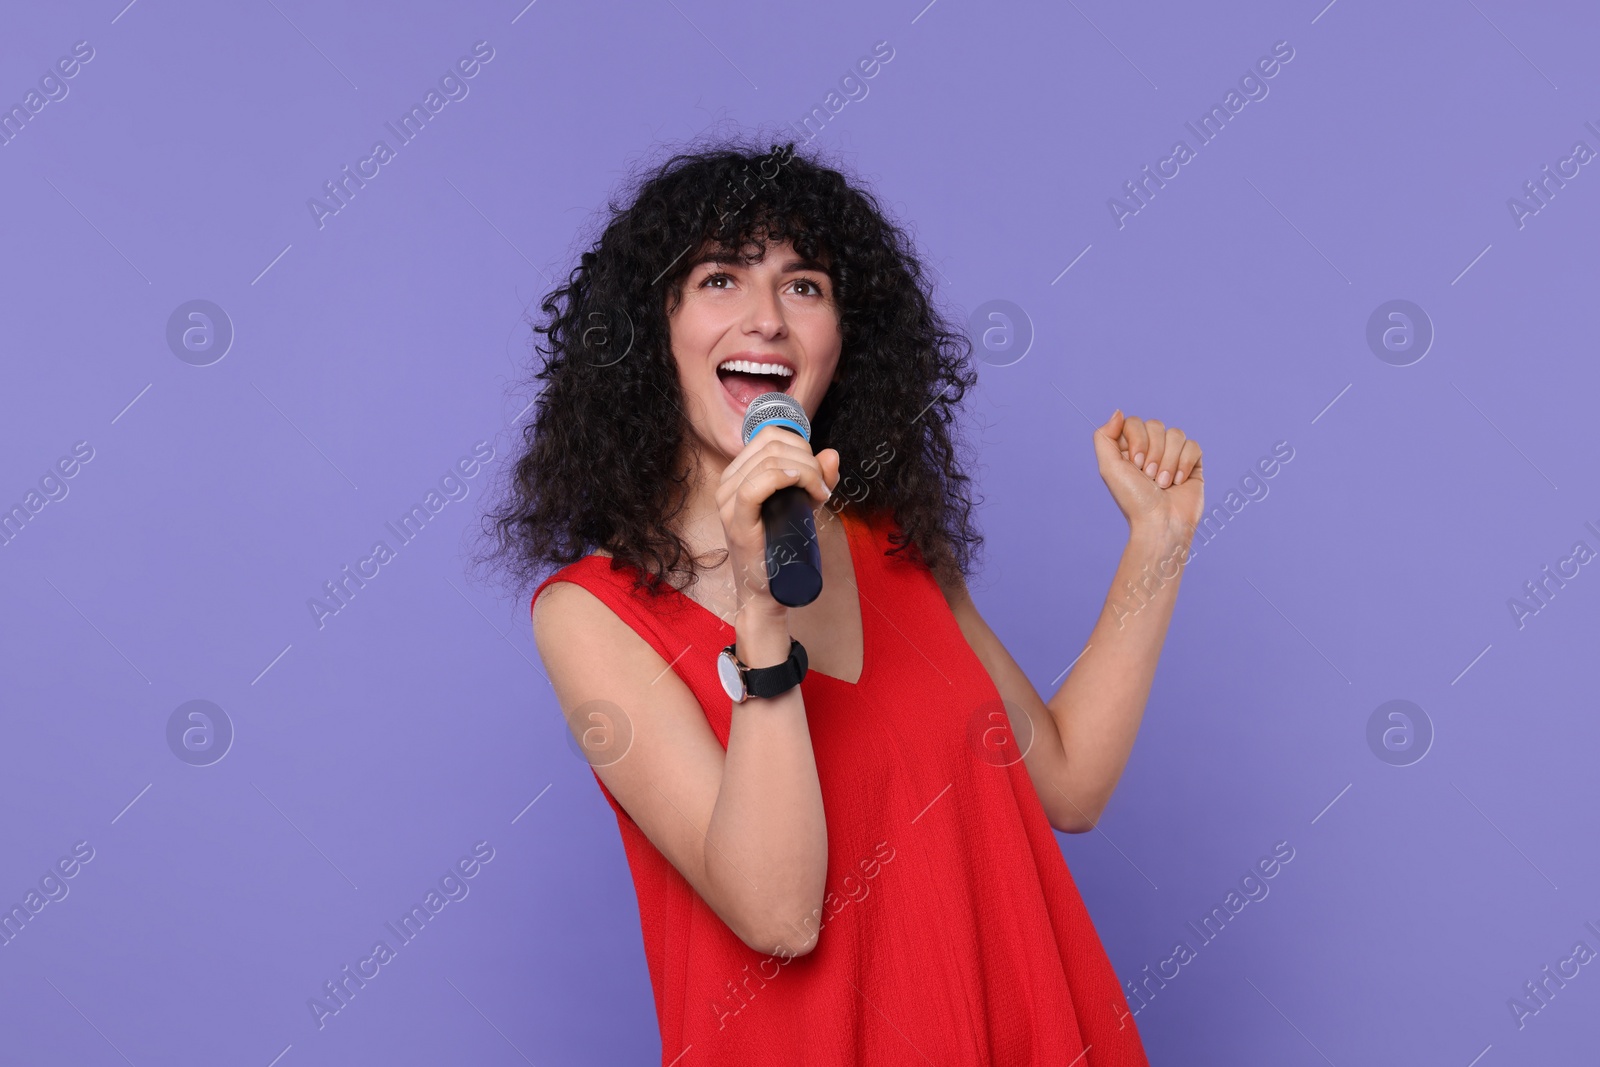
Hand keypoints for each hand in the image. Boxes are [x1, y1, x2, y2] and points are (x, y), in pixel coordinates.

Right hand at [715, 425, 840, 620]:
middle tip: (823, 489)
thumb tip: (831, 454)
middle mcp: (727, 482)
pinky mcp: (735, 521)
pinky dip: (783, 478)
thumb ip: (818, 478)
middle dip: (808, 460)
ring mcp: (727, 501)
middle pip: (772, 445)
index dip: (801, 445)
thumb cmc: (782, 547)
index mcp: (739, 473)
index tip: (818, 473)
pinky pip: (754, 486)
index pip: (770, 436)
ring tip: (820, 496)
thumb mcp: (804, 505)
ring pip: (769, 462)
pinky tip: (801, 487)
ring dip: (806, 472)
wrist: (768, 589)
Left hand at [1092, 410, 1203, 537]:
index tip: (1135, 464)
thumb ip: (1104, 437)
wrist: (1161, 523)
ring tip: (1163, 484)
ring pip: (1176, 434)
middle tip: (1149, 477)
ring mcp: (1173, 455)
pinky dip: (1184, 464)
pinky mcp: (1193, 464)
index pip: (1134, 422)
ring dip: (1168, 461)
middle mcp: (1151, 449)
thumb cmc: (1134, 499)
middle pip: (1156, 425)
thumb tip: (1118, 412)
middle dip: (1153, 453)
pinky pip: (1193, 445)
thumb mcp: (1108, 468)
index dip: (1137, 440)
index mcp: (1129, 448)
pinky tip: (1178, 482)